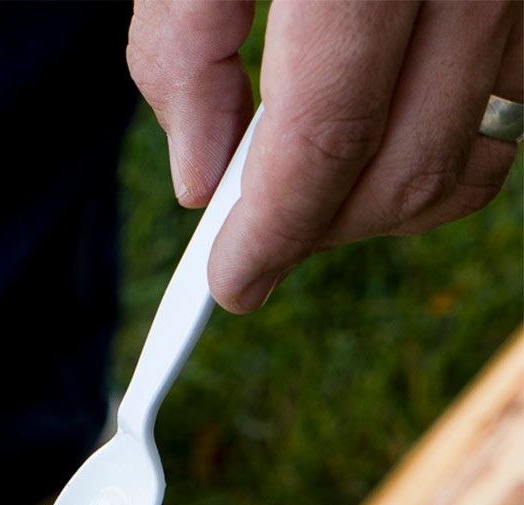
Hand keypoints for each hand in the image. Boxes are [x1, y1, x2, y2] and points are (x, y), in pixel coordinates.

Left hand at [127, 0, 521, 311]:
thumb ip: (186, 47)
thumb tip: (199, 181)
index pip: (326, 138)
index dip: (271, 232)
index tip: (228, 284)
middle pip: (405, 171)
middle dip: (317, 232)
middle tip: (253, 239)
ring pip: (471, 162)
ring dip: (378, 205)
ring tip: (306, 184)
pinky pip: (509, 115)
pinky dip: (437, 154)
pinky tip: (374, 137)